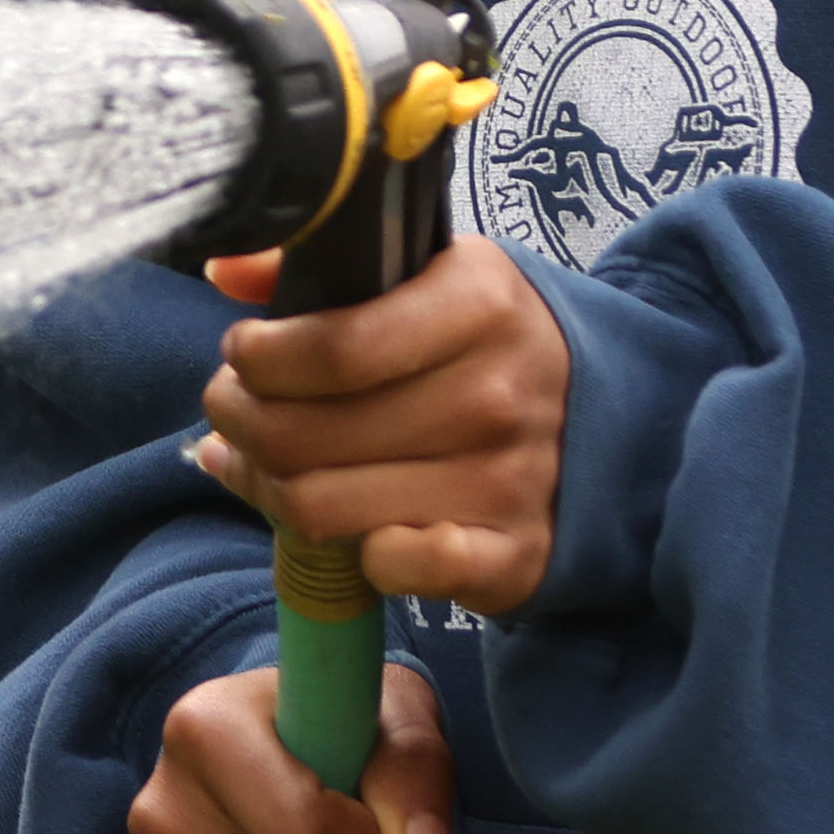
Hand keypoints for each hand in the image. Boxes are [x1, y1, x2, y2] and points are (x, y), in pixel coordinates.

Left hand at [197, 230, 570, 614]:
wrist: (608, 417)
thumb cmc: (481, 343)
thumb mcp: (425, 274)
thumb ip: (323, 264)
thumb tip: (226, 269)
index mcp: (477, 303)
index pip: (332, 347)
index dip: (258, 358)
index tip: (243, 353)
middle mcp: (496, 393)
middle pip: (305, 435)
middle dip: (241, 422)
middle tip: (233, 411)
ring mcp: (508, 482)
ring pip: (322, 507)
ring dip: (270, 488)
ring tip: (268, 462)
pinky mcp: (512, 556)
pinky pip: (392, 570)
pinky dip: (352, 556)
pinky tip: (347, 526)